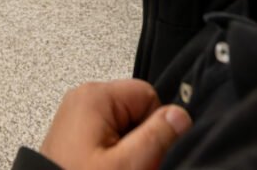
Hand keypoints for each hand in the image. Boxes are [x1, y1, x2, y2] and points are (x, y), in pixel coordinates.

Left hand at [40, 80, 191, 169]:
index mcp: (95, 96)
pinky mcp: (75, 132)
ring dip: (128, 150)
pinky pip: (109, 136)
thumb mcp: (128, 163)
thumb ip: (158, 135)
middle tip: (129, 165)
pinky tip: (105, 168)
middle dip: (141, 139)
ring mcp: (78, 115)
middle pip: (136, 110)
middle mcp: (84, 99)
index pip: (148, 94)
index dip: (156, 125)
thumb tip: (180, 115)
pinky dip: (114, 154)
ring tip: (115, 168)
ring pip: (125, 126)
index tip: (145, 150)